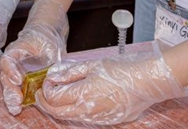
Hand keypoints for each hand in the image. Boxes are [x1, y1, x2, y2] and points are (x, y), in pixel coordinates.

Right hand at [0, 0, 68, 115]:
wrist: (47, 35)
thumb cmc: (46, 36)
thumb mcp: (49, 44)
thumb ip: (49, 56)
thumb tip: (51, 70)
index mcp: (16, 50)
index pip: (8, 60)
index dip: (11, 71)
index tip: (18, 80)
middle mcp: (13, 62)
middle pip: (6, 76)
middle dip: (10, 89)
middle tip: (16, 100)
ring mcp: (17, 71)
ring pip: (9, 85)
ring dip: (11, 97)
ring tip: (15, 108)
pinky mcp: (23, 79)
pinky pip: (17, 89)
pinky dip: (18, 99)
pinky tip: (19, 108)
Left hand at [35, 41, 187, 124]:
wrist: (146, 83)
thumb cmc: (122, 71)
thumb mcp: (93, 66)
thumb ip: (71, 73)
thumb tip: (54, 77)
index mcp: (83, 93)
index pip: (54, 98)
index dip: (46, 91)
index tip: (45, 84)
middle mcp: (88, 110)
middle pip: (58, 113)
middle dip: (46, 104)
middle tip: (41, 95)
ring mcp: (97, 118)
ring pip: (71, 118)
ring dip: (61, 109)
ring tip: (58, 97)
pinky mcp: (106, 122)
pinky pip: (85, 119)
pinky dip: (75, 112)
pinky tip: (77, 101)